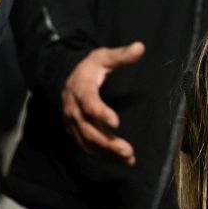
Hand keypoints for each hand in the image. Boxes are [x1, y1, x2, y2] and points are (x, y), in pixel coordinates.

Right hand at [61, 42, 143, 164]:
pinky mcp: (74, 131)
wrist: (67, 77)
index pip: (89, 103)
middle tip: (128, 151)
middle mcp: (73, 109)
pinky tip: (118, 161)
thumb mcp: (103, 56)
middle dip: (108, 142)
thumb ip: (121, 55)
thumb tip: (140, 47)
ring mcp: (72, 122)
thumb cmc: (90, 67)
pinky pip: (86, 147)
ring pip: (87, 142)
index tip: (116, 122)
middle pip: (88, 129)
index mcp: (81, 89)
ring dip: (106, 153)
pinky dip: (101, 155)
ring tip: (128, 159)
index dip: (101, 113)